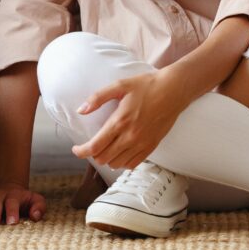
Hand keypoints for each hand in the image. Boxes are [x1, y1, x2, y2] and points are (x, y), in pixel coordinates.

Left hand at [71, 69, 188, 170]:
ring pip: (117, 164)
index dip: (81, 151)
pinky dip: (122, 161)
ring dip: (107, 158)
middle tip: (90, 144)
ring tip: (104, 147)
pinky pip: (132, 164)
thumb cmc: (146, 86)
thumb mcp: (119, 85)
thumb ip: (98, 98)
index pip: (95, 146)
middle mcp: (130, 137)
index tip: (75, 149)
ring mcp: (142, 144)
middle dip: (93, 154)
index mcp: (120, 121)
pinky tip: (119, 151)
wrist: (173, 91)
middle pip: (104, 158)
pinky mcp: (151, 147)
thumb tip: (80, 110)